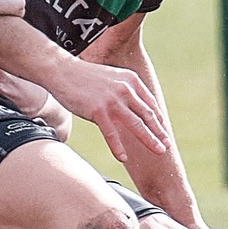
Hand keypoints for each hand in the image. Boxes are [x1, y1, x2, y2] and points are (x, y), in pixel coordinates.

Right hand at [47, 56, 168, 164]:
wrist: (61, 70)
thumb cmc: (83, 77)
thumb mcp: (111, 78)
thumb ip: (123, 90)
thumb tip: (131, 108)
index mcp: (131, 81)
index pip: (150, 104)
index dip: (158, 120)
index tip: (163, 132)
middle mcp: (125, 90)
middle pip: (147, 115)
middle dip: (159, 132)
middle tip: (166, 145)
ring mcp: (112, 101)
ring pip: (136, 125)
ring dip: (150, 140)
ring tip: (158, 151)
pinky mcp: (97, 111)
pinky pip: (111, 133)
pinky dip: (118, 147)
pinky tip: (123, 158)